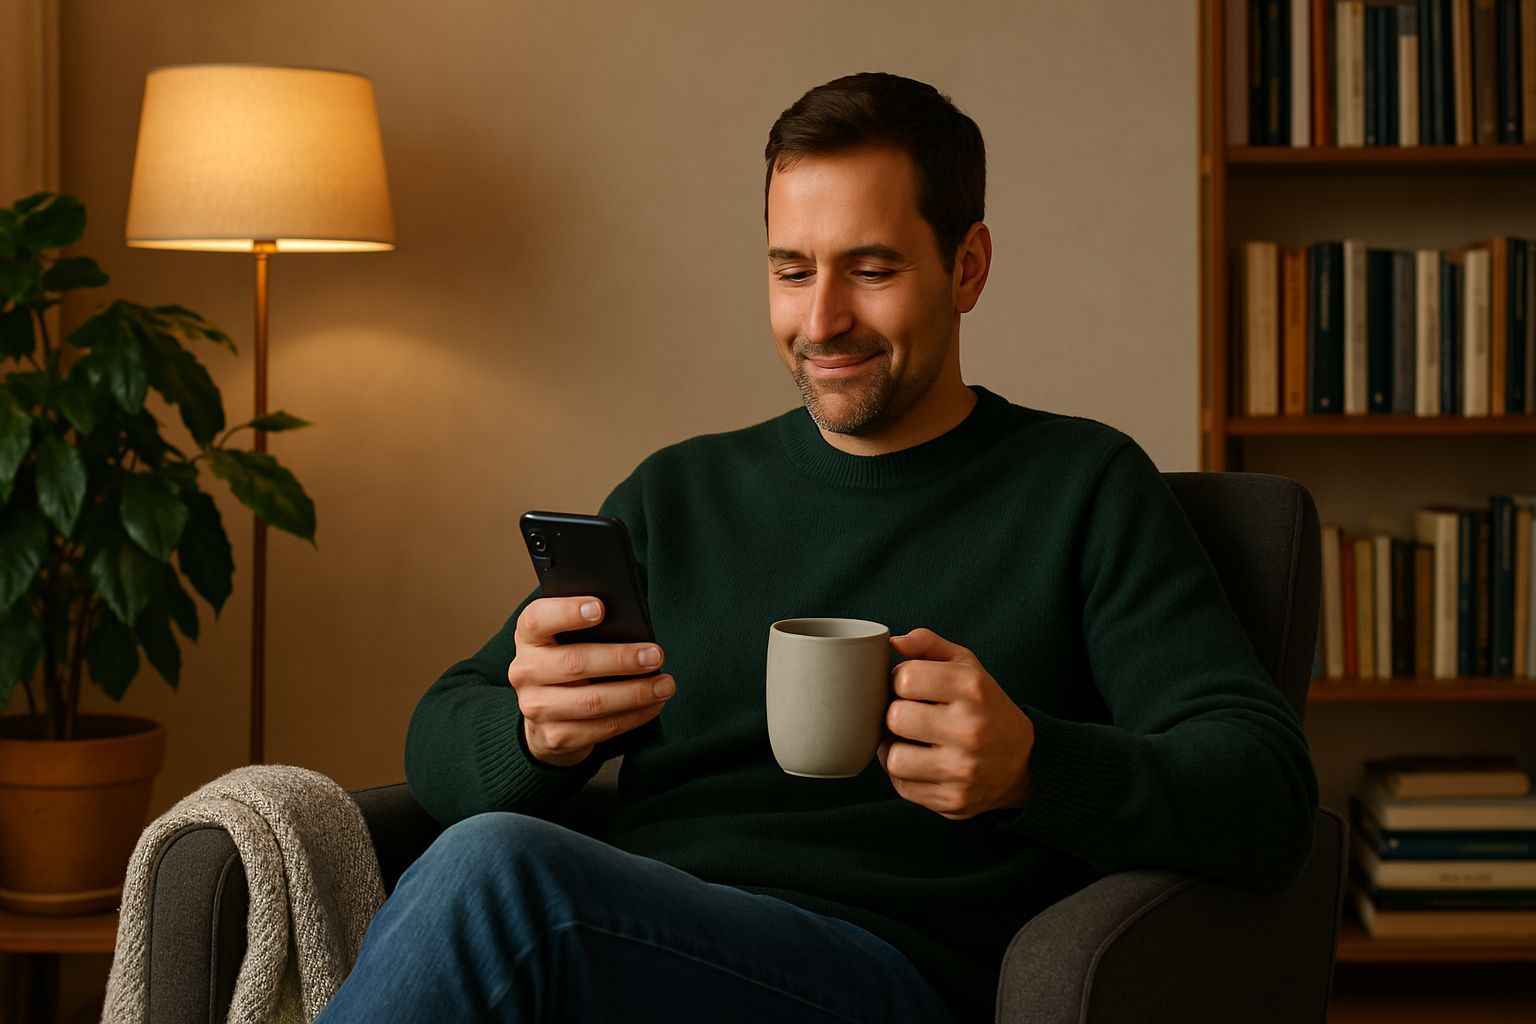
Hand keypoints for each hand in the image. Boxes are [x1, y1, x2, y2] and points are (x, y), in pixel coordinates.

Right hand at [507, 597, 674, 766]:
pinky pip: (602, 728)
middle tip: (655, 654)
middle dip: (621, 659)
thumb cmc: (566, 661)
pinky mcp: (556, 736)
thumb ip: (589, 628)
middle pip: (575, 663)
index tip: (600, 608)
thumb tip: (634, 624)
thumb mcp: (566, 638)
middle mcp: (526, 672)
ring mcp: (537, 708)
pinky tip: (654, 704)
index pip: (538, 620)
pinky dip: (634, 716)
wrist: (545, 714)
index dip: (567, 612)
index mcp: (529, 638)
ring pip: (592, 702)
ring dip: (635, 693)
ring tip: (665, 684)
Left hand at [876, 628, 1034, 819]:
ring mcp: (962, 769)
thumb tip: (894, 642)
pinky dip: (905, 774)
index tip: (911, 687)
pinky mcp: (953, 801)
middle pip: (895, 718)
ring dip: (895, 748)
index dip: (900, 680)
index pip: (905, 678)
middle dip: (897, 714)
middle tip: (910, 715)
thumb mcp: (967, 667)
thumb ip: (928, 645)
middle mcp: (969, 729)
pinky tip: (920, 762)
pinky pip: (903, 787)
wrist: (1026, 763)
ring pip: (894, 758)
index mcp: (972, 689)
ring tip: (910, 741)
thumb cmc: (986, 707)